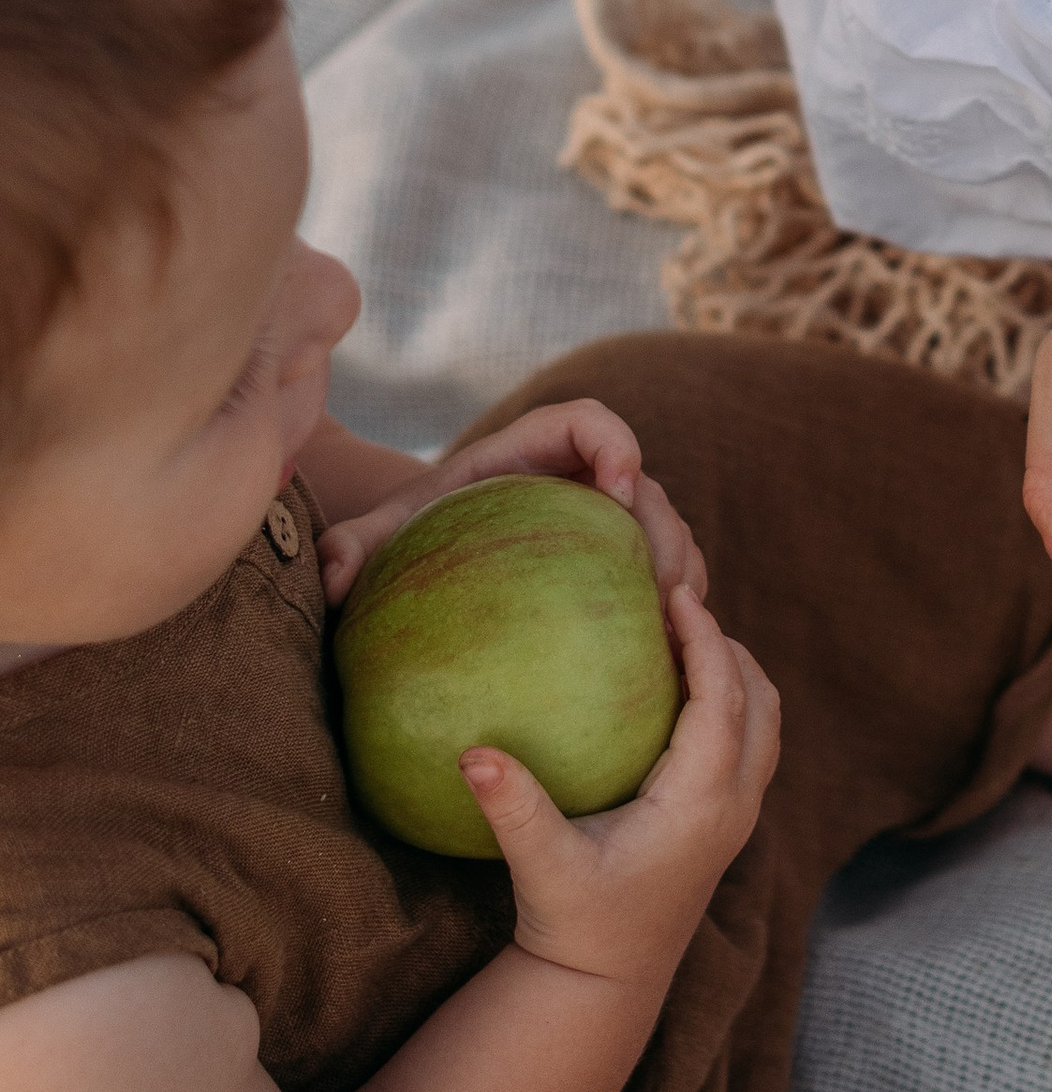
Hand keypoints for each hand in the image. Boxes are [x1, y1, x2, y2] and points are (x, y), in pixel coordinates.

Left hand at [317, 398, 706, 613]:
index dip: (614, 441)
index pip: (586, 422)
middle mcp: (579, 483)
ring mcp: (607, 529)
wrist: (430, 563)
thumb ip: (350, 549)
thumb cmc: (406, 544)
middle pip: (645, 486)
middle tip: (661, 590)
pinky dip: (672, 619)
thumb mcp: (376, 541)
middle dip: (664, 531)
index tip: (618, 488)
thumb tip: (330, 575)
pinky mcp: (617, 574)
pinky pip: (663, 587)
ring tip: (674, 632)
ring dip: (681, 578)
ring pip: (669, 537)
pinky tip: (661, 670)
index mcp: (528, 454)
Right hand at [459, 584, 779, 989]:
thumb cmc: (574, 927)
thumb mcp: (542, 867)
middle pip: (758, 698)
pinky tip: (678, 686)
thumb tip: (473, 755)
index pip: (722, 698)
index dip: (705, 638)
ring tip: (683, 629)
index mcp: (702, 803)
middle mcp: (735, 805)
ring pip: (764, 720)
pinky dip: (731, 699)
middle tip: (675, 597)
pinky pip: (750, 741)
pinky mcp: (727, 823)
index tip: (677, 590)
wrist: (606, 986)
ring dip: (735, 670)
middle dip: (725, 641)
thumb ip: (513, 809)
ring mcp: (739, 815)